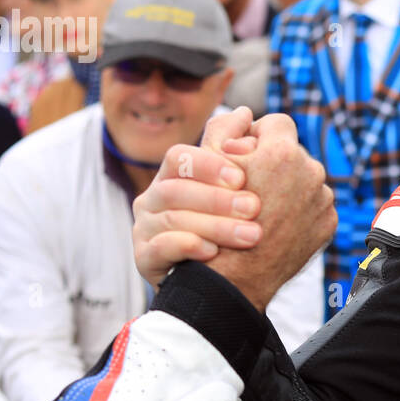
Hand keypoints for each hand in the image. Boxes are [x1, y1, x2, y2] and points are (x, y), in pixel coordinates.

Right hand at [133, 107, 265, 287]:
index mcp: (174, 177)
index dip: (209, 163)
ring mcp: (144, 228)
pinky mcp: (144, 259)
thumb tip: (244, 114)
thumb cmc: (227, 230)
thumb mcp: (235, 188)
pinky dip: (188, 246)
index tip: (242, 176)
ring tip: (252, 235)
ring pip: (171, 219)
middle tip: (255, 207)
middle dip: (219, 199)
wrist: (217, 286)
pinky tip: (214, 253)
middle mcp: (153, 199)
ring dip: (215, 225)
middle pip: (176, 189)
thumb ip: (237, 150)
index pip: (180, 156)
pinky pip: (159, 249)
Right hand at [205, 113, 335, 312]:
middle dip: (274, 164)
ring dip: (287, 188)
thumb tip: (245, 113)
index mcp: (282, 152)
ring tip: (263, 207)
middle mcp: (310, 172)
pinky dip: (299, 212)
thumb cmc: (213, 219)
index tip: (245, 152)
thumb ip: (224, 130)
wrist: (236, 276)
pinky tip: (277, 224)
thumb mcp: (207, 169)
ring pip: (304, 181)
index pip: (277, 124)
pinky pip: (314, 207)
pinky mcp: (329, 223)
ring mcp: (323, 199)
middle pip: (292, 154)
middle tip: (251, 184)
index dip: (258, 135)